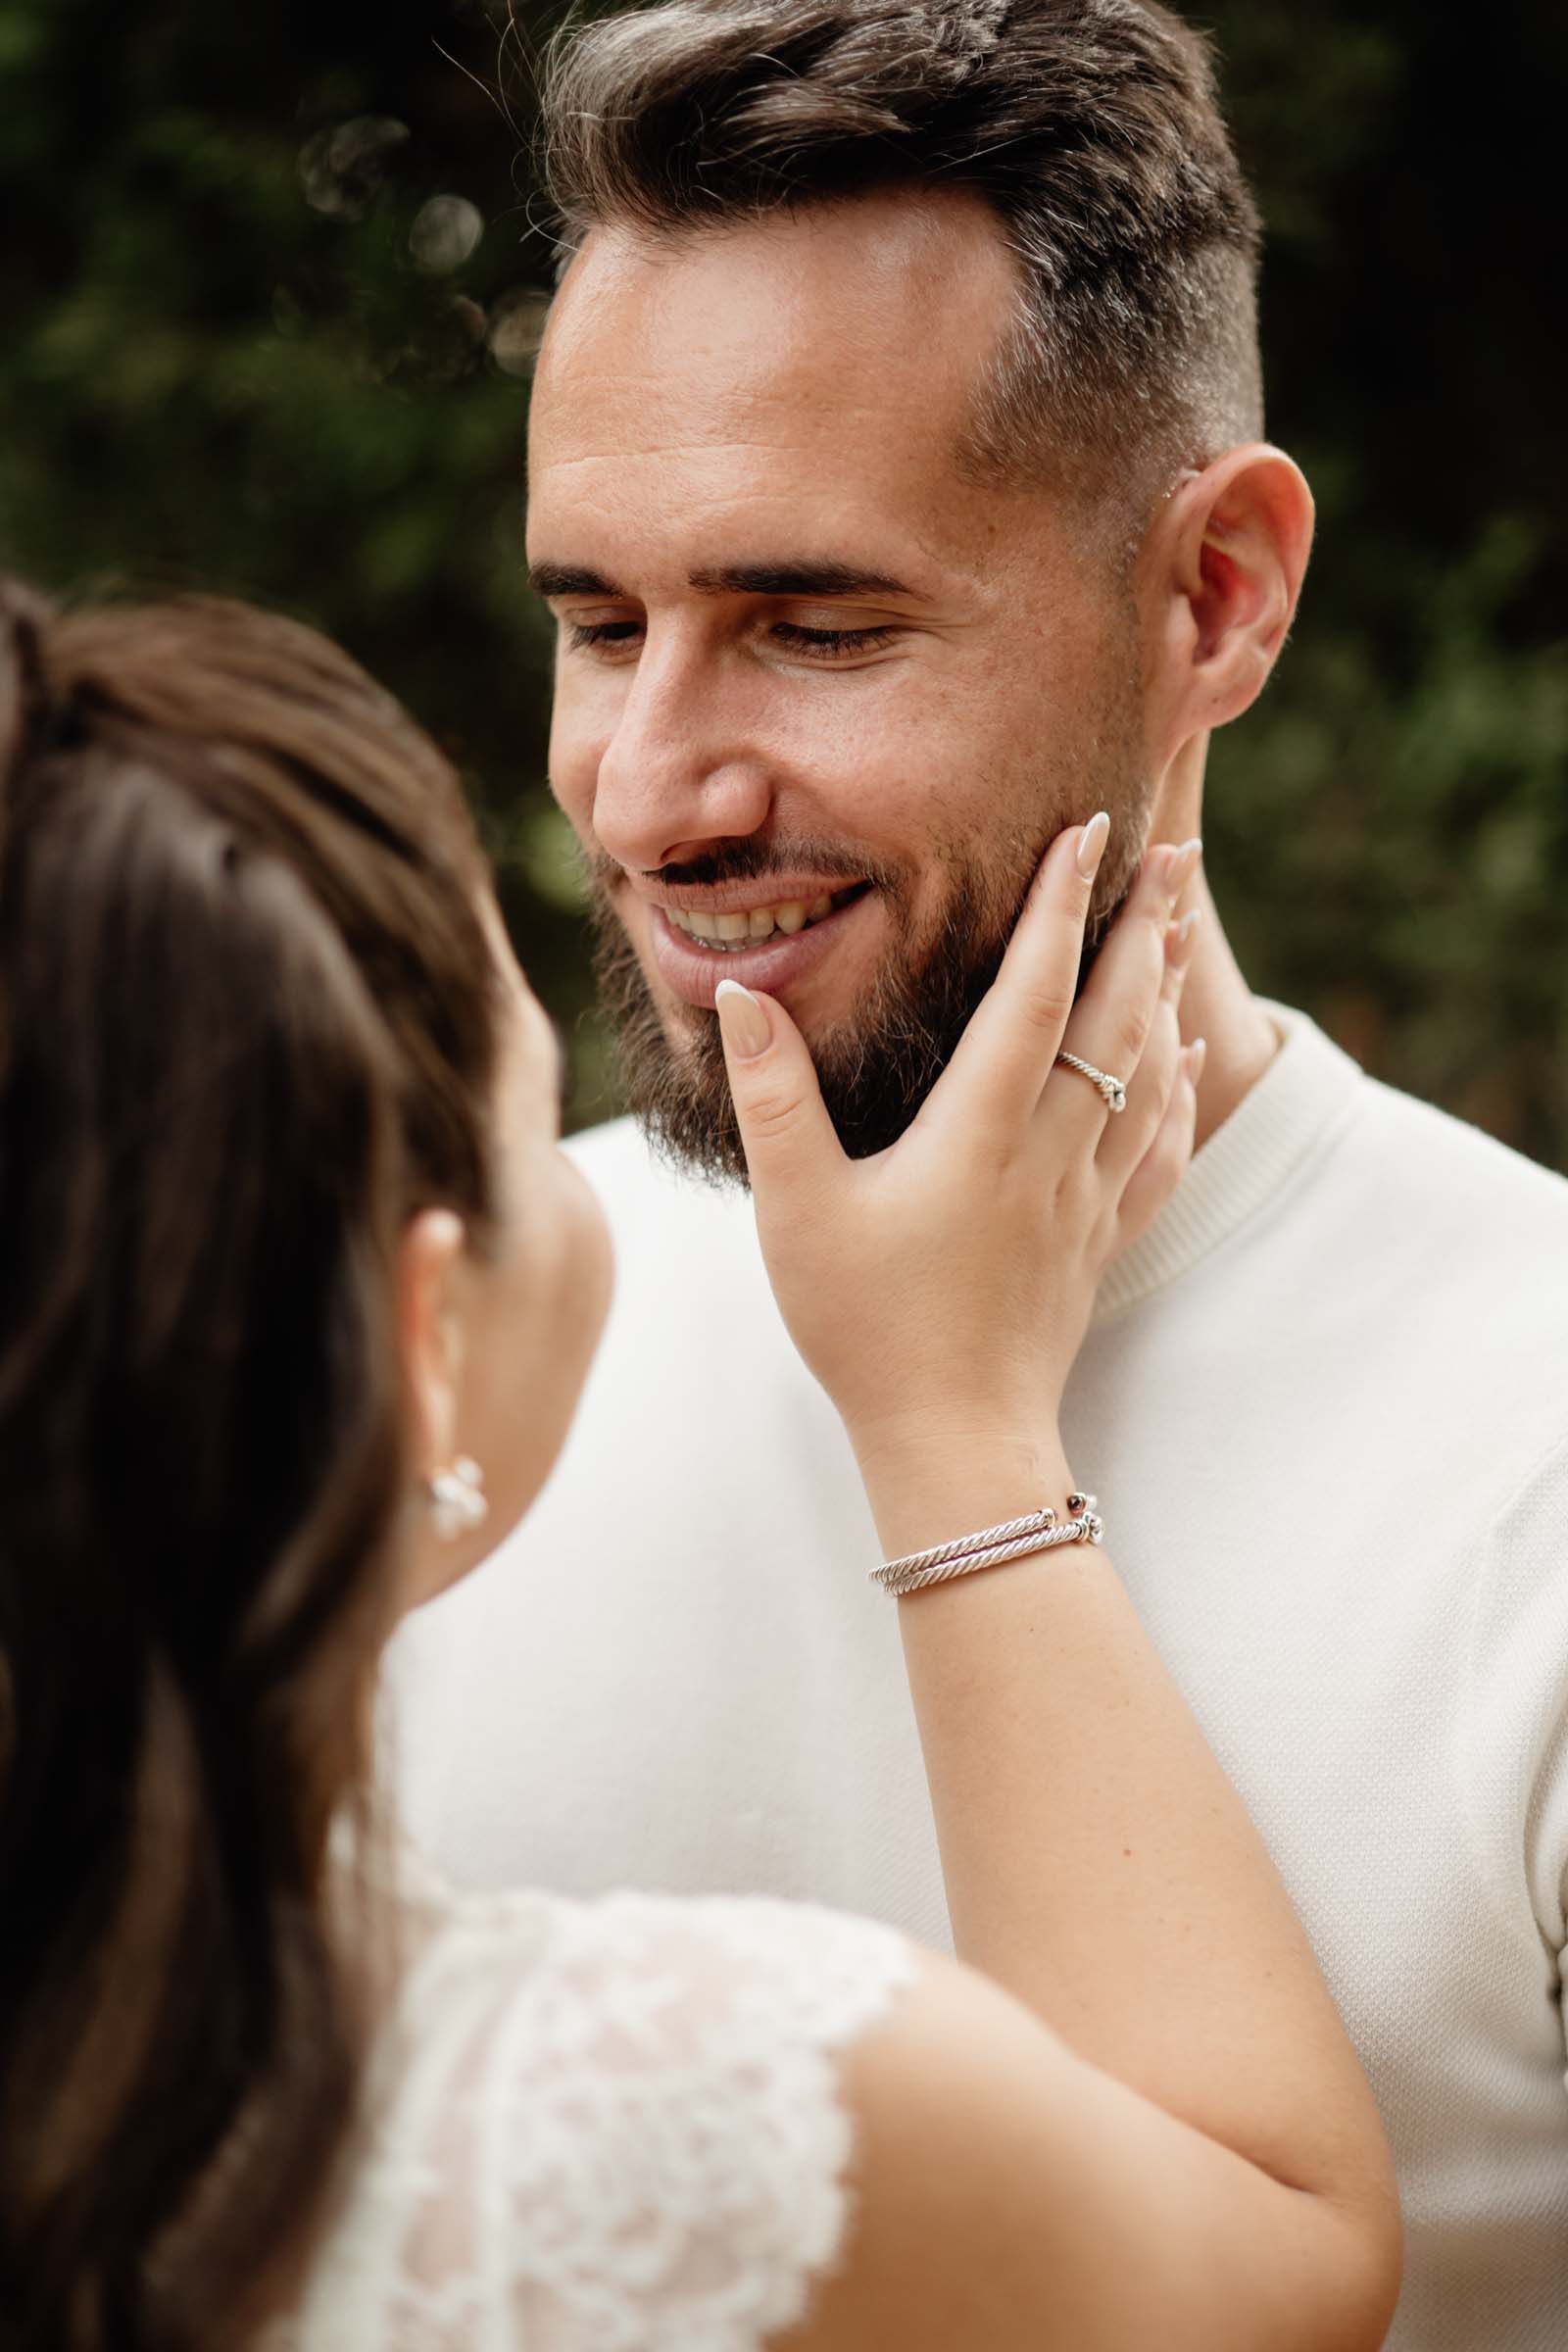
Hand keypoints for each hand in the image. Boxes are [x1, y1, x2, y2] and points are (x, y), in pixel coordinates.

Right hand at [715, 820, 1203, 1479]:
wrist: (955, 1444)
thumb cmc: (866, 1328)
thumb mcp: (797, 1210)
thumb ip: (772, 1096)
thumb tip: (740, 994)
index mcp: (982, 1131)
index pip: (1037, 991)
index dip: (1063, 903)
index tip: (1090, 828)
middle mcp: (1051, 1152)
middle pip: (1116, 1016)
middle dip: (1145, 925)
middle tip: (1174, 851)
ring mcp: (1086, 1199)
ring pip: (1145, 1074)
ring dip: (1164, 991)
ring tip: (1180, 925)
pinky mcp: (1099, 1243)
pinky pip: (1159, 1149)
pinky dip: (1177, 1090)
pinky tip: (1184, 1061)